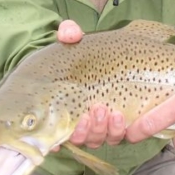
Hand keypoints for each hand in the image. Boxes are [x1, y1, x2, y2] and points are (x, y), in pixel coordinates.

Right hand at [55, 20, 125, 148]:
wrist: (111, 57)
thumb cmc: (86, 54)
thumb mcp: (76, 42)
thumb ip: (70, 35)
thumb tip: (69, 32)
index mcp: (64, 108)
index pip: (55, 134)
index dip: (54, 141)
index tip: (54, 138)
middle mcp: (80, 121)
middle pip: (81, 138)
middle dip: (86, 130)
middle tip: (94, 109)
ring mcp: (100, 125)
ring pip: (99, 139)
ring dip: (102, 129)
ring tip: (109, 111)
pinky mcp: (120, 123)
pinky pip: (118, 136)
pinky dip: (118, 131)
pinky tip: (120, 118)